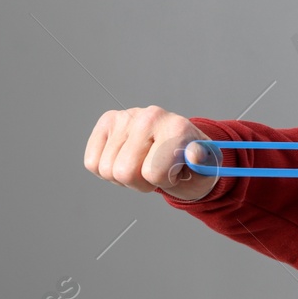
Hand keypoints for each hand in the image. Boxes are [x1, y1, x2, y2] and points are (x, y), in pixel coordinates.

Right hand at [84, 106, 219, 201]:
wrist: (178, 148)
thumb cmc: (191, 164)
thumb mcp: (205, 170)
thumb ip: (203, 165)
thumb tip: (195, 156)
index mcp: (178, 127)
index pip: (153, 172)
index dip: (163, 182)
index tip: (175, 172)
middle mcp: (151, 116)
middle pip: (124, 172)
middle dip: (140, 182)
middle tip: (156, 172)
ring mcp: (127, 116)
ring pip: (107, 169)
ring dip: (124, 178)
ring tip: (143, 165)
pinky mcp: (108, 121)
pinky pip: (92, 162)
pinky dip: (107, 170)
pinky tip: (126, 159)